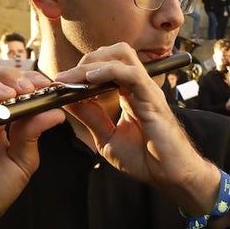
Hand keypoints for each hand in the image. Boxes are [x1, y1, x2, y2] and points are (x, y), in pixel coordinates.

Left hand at [62, 44, 220, 212]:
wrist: (170, 176)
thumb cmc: (147, 160)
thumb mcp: (107, 137)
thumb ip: (90, 117)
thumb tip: (69, 100)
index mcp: (130, 93)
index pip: (107, 66)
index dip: (82, 69)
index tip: (59, 82)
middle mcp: (140, 86)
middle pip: (114, 52)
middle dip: (86, 60)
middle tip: (65, 78)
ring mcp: (147, 90)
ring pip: (121, 55)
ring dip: (93, 62)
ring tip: (74, 77)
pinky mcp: (152, 98)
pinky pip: (131, 73)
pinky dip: (108, 71)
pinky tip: (89, 80)